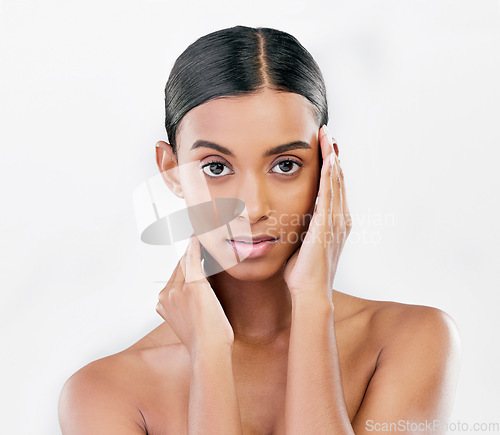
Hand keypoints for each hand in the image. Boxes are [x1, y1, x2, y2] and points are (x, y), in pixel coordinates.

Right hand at [156, 234, 233, 355]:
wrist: (209, 351)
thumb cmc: (205, 340)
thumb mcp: (188, 321)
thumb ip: (185, 305)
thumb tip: (194, 295)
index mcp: (162, 303)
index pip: (174, 276)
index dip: (182, 264)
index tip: (187, 253)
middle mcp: (166, 294)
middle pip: (178, 267)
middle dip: (187, 254)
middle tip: (194, 237)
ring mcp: (178, 289)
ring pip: (185, 262)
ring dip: (192, 249)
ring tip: (199, 236)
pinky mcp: (193, 285)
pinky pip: (192, 260)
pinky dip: (194, 246)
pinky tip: (197, 237)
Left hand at [283, 125, 351, 299]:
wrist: (310, 291)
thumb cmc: (303, 272)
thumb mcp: (302, 243)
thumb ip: (301, 228)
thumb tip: (288, 220)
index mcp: (335, 222)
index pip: (333, 187)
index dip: (330, 166)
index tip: (325, 148)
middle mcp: (340, 219)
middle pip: (338, 180)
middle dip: (333, 155)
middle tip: (327, 133)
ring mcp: (336, 221)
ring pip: (336, 183)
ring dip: (332, 158)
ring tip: (328, 137)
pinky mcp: (327, 225)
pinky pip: (329, 195)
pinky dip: (330, 176)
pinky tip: (328, 160)